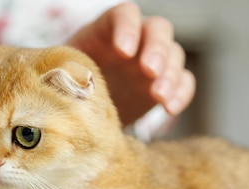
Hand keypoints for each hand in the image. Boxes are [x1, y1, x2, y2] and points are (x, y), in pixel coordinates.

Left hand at [67, 2, 195, 125]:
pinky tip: (169, 109)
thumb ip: (68, 72)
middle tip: (149, 71)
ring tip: (158, 96)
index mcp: (107, 30)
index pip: (125, 15)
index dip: (127, 28)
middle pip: (158, 29)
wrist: (85, 114)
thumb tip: (65, 82)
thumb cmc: (70, 89)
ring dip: (170, 74)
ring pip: (175, 54)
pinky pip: (184, 82)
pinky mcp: (165, 84)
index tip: (122, 51)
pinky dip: (181, 93)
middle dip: (157, 49)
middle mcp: (136, 40)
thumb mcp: (64, 76)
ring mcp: (154, 61)